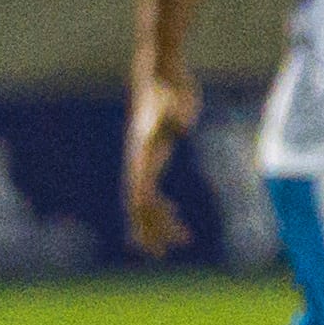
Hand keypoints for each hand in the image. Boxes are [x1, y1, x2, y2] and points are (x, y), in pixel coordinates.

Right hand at [122, 64, 200, 257]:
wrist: (158, 71)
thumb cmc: (170, 85)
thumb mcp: (179, 98)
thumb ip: (180, 112)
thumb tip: (184, 126)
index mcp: (143, 154)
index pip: (140, 195)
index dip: (148, 219)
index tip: (159, 238)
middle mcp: (139, 161)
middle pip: (139, 206)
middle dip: (151, 230)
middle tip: (165, 253)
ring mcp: (143, 159)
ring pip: (144, 201)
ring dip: (158, 222)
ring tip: (180, 240)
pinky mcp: (152, 154)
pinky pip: (150, 190)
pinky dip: (160, 207)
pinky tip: (174, 214)